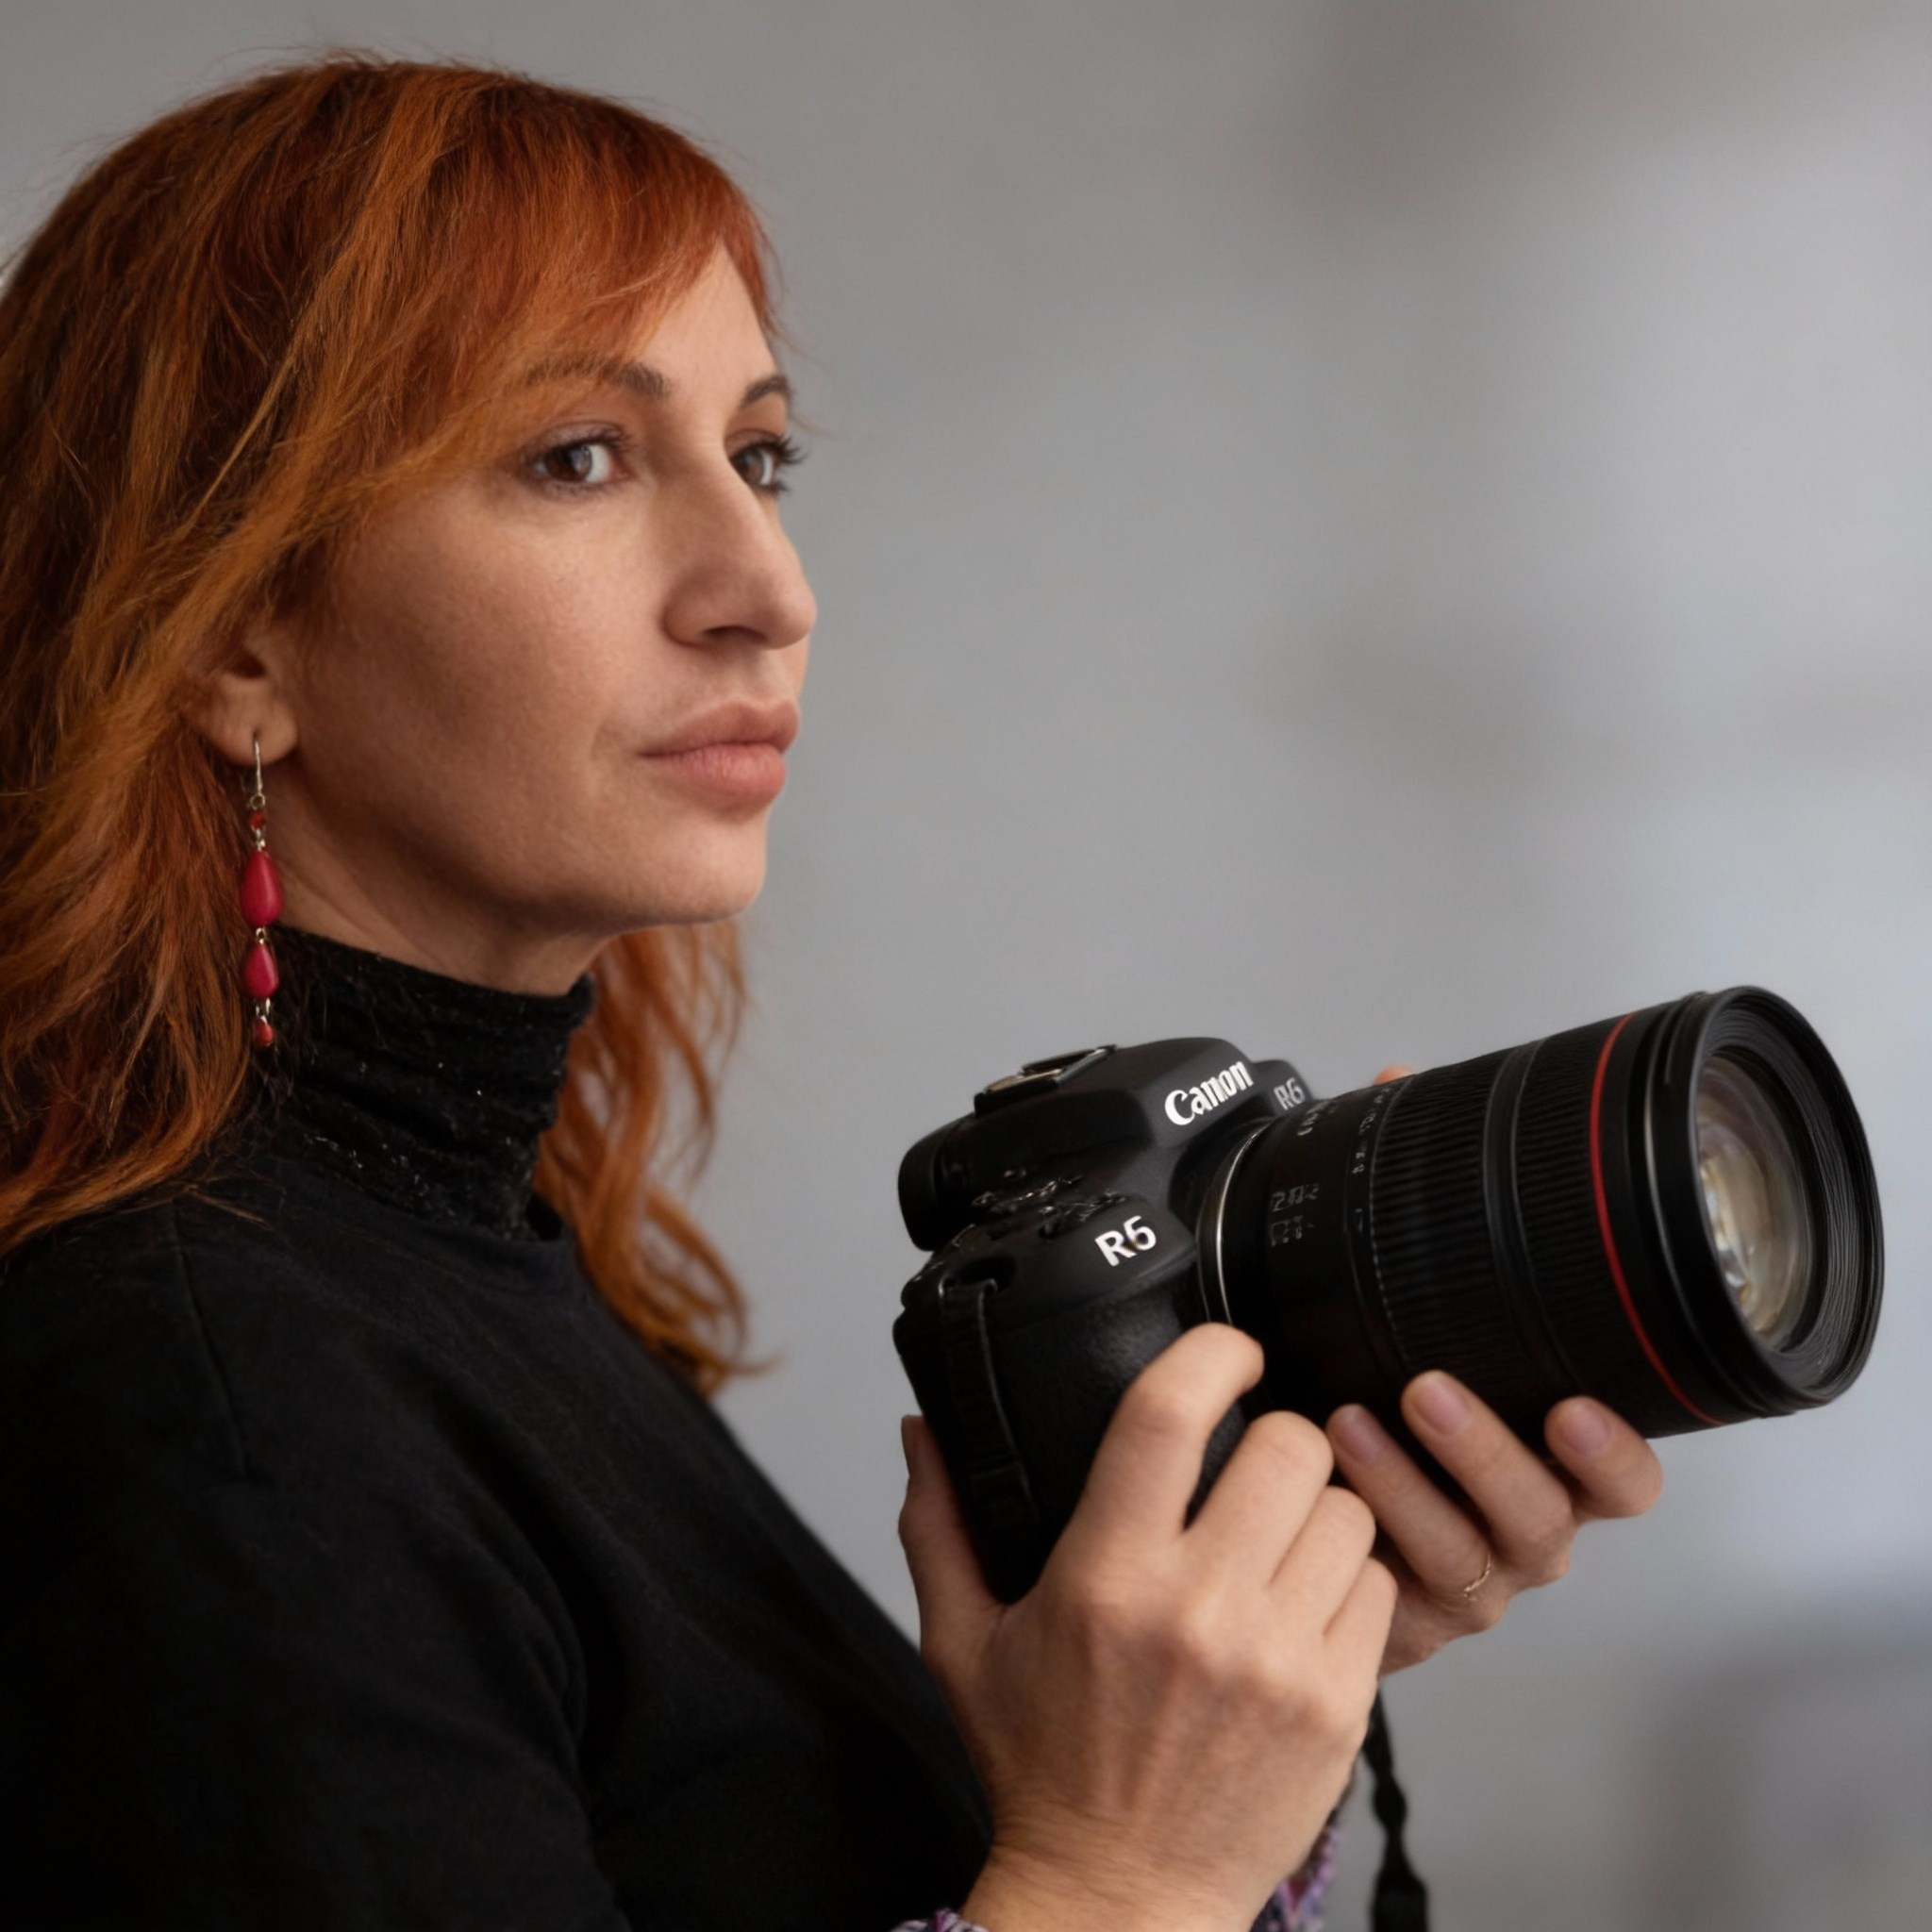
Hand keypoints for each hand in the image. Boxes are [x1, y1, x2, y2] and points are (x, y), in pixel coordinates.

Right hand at [900, 1325, 1395, 1931]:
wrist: (1119, 1900)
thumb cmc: (1042, 1767)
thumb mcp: (964, 1643)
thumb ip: (939, 1524)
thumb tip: (921, 1428)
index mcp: (1103, 1579)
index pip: (1168, 1415)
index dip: (1211, 1352)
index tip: (1226, 1348)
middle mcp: (1196, 1610)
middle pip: (1286, 1446)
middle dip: (1273, 1436)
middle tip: (1249, 1461)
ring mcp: (1276, 1659)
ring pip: (1344, 1508)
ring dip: (1316, 1506)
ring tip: (1277, 1536)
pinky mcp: (1337, 1706)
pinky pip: (1376, 1586)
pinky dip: (1347, 1578)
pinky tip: (1302, 1601)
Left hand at [1325, 1372, 1661, 1672]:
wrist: (1336, 1533)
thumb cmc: (1407, 1441)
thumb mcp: (1445, 1391)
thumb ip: (1467, 1348)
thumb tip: (1434, 1242)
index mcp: (1558, 1476)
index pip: (1625, 1481)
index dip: (1614, 1455)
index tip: (1572, 1411)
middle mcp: (1527, 1535)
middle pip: (1542, 1513)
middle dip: (1485, 1452)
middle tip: (1428, 1392)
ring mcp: (1475, 1588)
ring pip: (1460, 1551)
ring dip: (1402, 1481)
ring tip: (1348, 1423)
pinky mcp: (1413, 1623)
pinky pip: (1391, 1587)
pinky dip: (1355, 1525)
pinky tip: (1319, 1483)